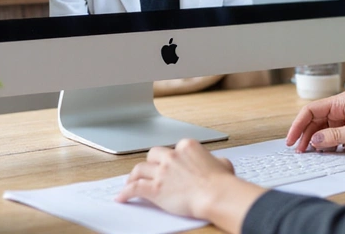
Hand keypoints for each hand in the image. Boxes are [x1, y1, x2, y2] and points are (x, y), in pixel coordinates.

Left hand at [116, 138, 264, 231]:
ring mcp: (162, 172)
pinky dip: (126, 192)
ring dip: (134, 175)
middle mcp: (172, 156)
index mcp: (188, 146)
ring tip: (130, 181)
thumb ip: (216, 161)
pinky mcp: (155, 189)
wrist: (216, 194)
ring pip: (140, 169)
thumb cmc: (221, 183)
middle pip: (153, 155)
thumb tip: (218, 163)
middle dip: (151, 163)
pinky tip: (122, 197)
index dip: (170, 158)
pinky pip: (134, 188)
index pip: (173, 148)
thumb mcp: (223, 164)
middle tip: (149, 170)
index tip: (169, 164)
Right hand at [286, 91, 344, 154]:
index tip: (292, 138)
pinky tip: (321, 153)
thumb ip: (334, 136)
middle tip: (298, 150)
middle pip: (314, 120)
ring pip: (320, 130)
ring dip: (313, 141)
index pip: (311, 110)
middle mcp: (340, 109)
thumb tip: (315, 140)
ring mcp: (343, 120)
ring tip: (307, 153)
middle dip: (304, 135)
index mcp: (341, 102)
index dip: (298, 124)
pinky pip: (329, 136)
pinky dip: (324, 145)